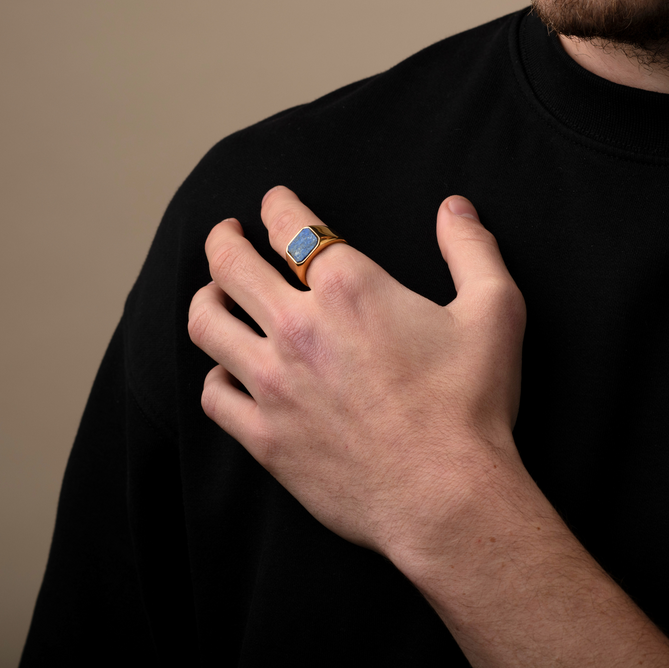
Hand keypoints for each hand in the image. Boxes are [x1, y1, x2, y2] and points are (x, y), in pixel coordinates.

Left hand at [188, 186, 525, 559]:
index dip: (277, 205)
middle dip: (224, 239)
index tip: (273, 202)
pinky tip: (228, 371)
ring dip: (205, 298)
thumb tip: (455, 208)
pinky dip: (216, 375)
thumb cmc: (470, 405)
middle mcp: (297, 327)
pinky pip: (214, 395)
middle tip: (227, 234)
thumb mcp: (494, 312)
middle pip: (230, 265)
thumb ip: (472, 250)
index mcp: (348, 289)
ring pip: (206, 324)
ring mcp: (273, 383)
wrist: (446, 497)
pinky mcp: (264, 436)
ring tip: (213, 294)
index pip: (291, 226)